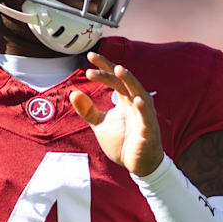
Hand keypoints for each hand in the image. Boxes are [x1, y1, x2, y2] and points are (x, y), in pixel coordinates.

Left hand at [70, 52, 163, 176]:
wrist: (137, 165)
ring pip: (138, 93)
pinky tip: (136, 99)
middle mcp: (135, 103)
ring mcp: (143, 115)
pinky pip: (147, 116)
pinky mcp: (149, 129)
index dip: (103, 67)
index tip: (89, 56)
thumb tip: (73, 93)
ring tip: (118, 70)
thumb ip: (88, 110)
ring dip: (129, 81)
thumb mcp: (100, 125)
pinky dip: (142, 108)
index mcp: (125, 100)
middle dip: (110, 70)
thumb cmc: (122, 143)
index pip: (113, 79)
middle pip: (124, 81)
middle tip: (94, 60)